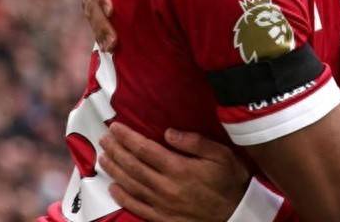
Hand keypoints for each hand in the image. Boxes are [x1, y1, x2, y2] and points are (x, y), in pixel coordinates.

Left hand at [98, 123, 250, 221]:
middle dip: (117, 150)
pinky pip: (136, 206)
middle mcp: (166, 186)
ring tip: (103, 157)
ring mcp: (162, 204)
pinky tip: (112, 187)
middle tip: (104, 138)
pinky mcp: (162, 217)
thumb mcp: (221, 155)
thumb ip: (194, 142)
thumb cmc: (230, 180)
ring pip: (131, 185)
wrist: (236, 213)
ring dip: (115, 170)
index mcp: (179, 168)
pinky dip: (122, 197)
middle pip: (133, 166)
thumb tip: (168, 132)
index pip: (145, 150)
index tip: (116, 127)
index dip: (128, 138)